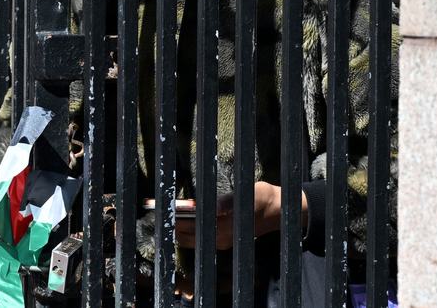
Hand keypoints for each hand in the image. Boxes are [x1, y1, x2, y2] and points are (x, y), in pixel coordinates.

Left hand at [174, 182, 304, 249]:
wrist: (279, 212)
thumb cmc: (264, 198)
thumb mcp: (250, 193)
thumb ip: (229, 201)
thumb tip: (213, 207)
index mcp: (226, 226)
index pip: (193, 224)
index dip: (176, 217)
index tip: (161, 208)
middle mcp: (222, 238)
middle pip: (186, 235)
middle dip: (172, 223)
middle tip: (157, 208)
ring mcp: (221, 242)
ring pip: (190, 240)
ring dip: (177, 228)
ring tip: (165, 214)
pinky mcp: (221, 242)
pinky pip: (197, 239)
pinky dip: (186, 231)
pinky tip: (179, 220)